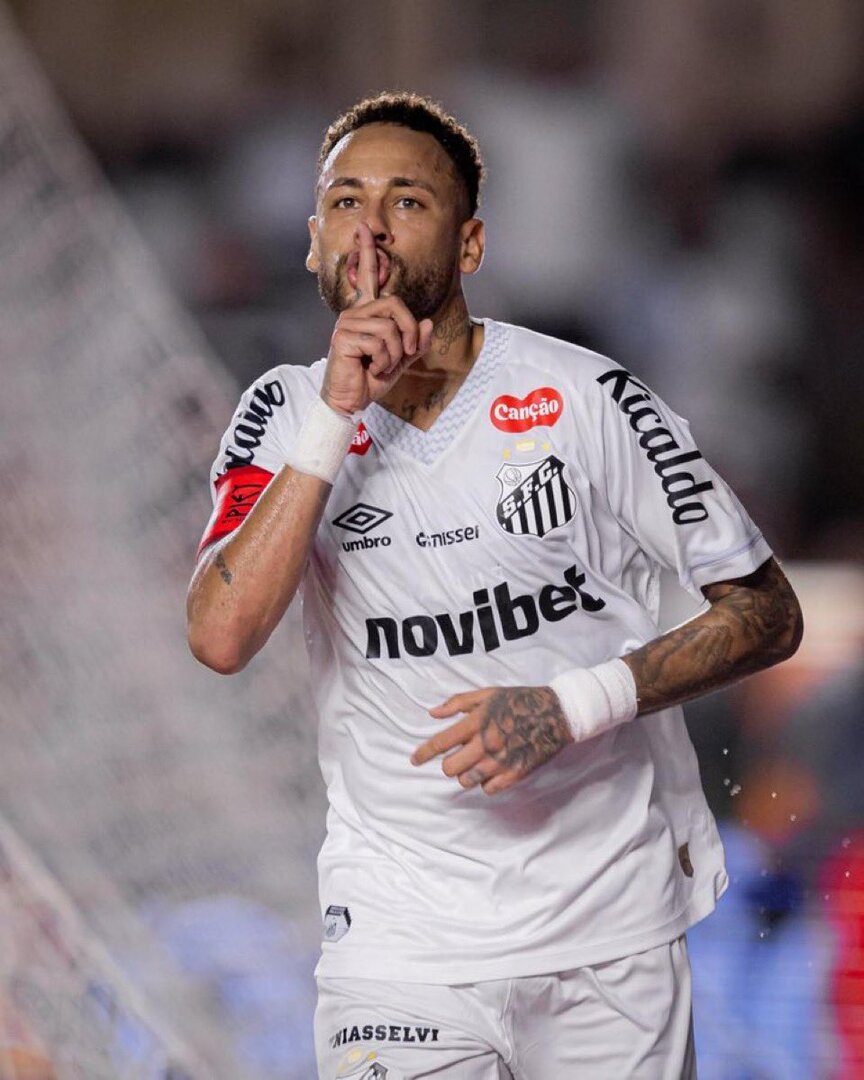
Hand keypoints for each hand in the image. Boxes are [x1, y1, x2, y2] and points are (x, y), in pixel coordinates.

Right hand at [321, 223, 433, 414]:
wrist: (350, 400)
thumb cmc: (369, 379)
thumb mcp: (399, 361)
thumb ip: (414, 343)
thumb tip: (427, 323)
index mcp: (367, 314)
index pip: (369, 277)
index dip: (368, 252)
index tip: (365, 228)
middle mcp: (355, 313)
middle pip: (396, 304)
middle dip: (408, 333)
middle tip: (401, 355)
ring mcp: (347, 322)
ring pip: (390, 328)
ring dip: (393, 354)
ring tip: (379, 365)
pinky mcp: (343, 336)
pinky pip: (380, 342)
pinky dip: (382, 361)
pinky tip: (369, 368)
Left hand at [411, 686, 573, 794]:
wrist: (558, 712)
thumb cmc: (520, 699)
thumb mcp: (488, 693)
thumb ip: (458, 702)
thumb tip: (432, 713)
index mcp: (476, 722)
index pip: (441, 742)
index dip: (423, 753)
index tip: (414, 760)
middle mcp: (486, 743)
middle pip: (450, 768)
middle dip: (449, 765)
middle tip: (457, 758)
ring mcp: (501, 761)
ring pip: (467, 781)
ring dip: (467, 774)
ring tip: (477, 763)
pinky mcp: (516, 773)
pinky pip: (489, 789)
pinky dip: (487, 783)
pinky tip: (493, 771)